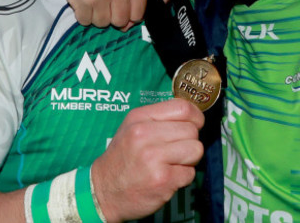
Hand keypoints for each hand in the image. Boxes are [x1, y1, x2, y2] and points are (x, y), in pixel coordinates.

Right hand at [60, 0, 146, 28]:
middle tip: (104, 1)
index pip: (137, 16)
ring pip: (102, 23)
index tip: (119, 4)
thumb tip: (126, 28)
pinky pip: (85, 21)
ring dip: (96, 15)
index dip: (127, 14)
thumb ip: (133, 2)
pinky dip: (82, 14)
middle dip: (111, 16)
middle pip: (119, 21)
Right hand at [91, 99, 203, 221]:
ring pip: (196, 150)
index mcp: (140, 117)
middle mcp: (145, 134)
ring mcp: (153, 157)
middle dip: (190, 142)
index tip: (194, 125)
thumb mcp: (133, 127)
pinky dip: (182, 178)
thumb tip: (193, 116)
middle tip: (175, 151)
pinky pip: (190, 173)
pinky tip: (166, 178)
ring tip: (172, 164)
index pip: (183, 108)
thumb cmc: (124, 158)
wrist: (103, 191)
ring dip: (189, 160)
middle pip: (192, 131)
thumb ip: (160, 118)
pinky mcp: (162, 179)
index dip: (195, 117)